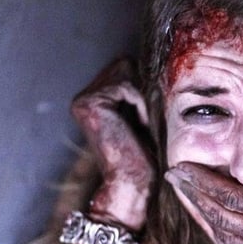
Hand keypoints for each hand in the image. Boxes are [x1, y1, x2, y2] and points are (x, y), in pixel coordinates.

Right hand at [70, 57, 154, 229]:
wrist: (133, 183)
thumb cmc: (143, 155)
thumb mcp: (144, 115)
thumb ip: (142, 90)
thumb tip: (158, 60)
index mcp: (94, 99)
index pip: (126, 67)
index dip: (145, 86)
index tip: (150, 115)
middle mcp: (84, 97)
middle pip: (126, 64)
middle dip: (143, 89)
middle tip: (145, 121)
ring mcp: (84, 99)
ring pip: (127, 71)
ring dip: (142, 98)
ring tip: (142, 125)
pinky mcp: (90, 103)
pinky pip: (126, 85)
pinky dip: (140, 104)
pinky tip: (138, 126)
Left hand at [165, 159, 242, 243]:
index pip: (233, 195)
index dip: (202, 181)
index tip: (180, 167)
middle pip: (223, 217)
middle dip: (193, 195)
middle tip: (174, 177)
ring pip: (225, 239)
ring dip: (200, 215)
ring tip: (184, 194)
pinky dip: (216, 236)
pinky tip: (205, 217)